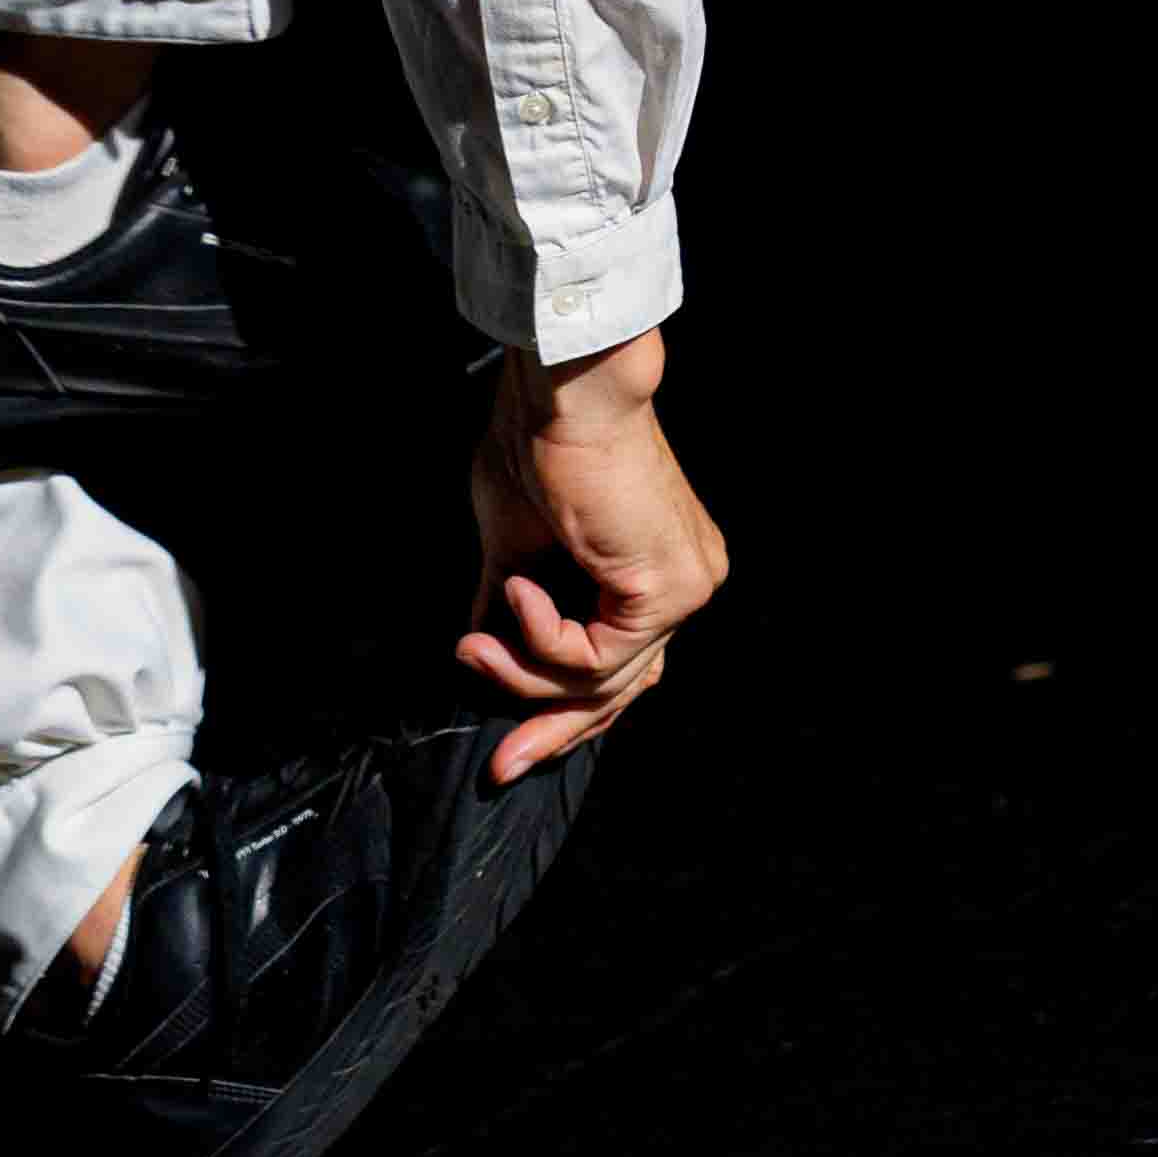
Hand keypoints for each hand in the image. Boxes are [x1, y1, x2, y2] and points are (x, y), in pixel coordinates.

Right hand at [457, 331, 726, 784]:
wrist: (562, 392)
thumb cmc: (535, 445)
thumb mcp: (512, 543)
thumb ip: (507, 602)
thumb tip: (478, 649)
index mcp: (653, 571)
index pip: (619, 669)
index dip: (564, 712)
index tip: (509, 744)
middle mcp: (683, 586)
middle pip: (619, 692)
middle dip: (551, 731)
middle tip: (500, 764)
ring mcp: (684, 590)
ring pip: (601, 683)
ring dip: (524, 676)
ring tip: (473, 647)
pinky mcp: (668, 590)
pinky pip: (597, 658)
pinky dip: (542, 640)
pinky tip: (517, 593)